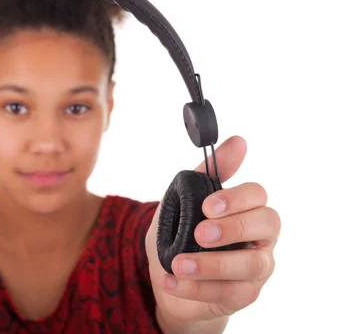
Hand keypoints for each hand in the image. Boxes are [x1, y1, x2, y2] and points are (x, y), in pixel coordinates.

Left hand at [145, 136, 280, 326]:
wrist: (167, 277)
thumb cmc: (180, 235)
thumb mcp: (183, 201)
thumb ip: (206, 174)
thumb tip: (239, 141)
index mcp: (247, 210)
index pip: (258, 196)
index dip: (237, 198)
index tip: (207, 205)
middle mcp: (260, 237)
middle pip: (269, 225)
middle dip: (233, 227)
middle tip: (199, 233)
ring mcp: (255, 269)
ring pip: (252, 265)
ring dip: (212, 264)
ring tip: (178, 263)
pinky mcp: (242, 295)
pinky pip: (228, 293)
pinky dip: (195, 288)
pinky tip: (170, 281)